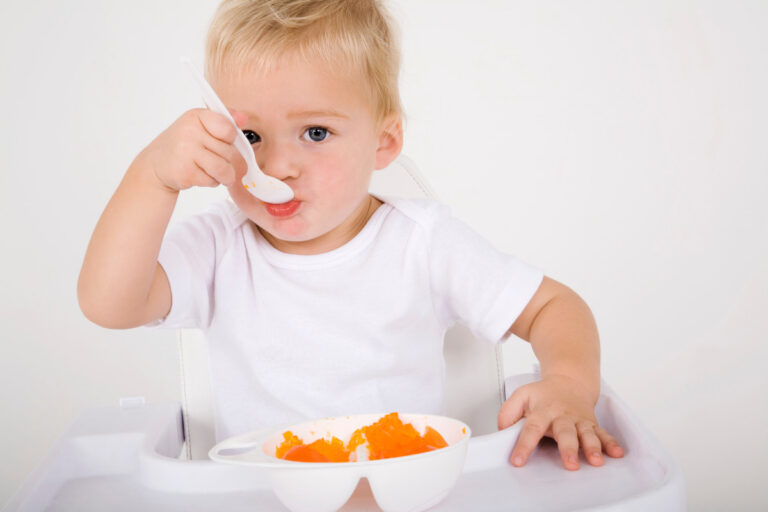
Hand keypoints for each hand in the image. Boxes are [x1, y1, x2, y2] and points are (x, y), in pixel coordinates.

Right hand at [137, 108, 247, 192]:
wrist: (156, 165)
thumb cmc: (183, 145)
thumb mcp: (201, 126)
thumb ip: (224, 121)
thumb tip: (243, 118)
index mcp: (196, 116)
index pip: (229, 129)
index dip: (230, 140)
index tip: (223, 142)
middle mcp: (190, 131)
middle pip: (229, 152)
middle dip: (229, 162)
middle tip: (217, 161)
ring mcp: (186, 152)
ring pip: (224, 169)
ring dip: (225, 176)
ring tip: (217, 174)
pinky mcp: (186, 173)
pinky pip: (212, 181)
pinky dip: (212, 182)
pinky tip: (200, 175)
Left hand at [498, 374, 623, 469]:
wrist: (569, 382)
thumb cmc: (544, 394)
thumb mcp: (521, 396)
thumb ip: (508, 412)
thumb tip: (502, 431)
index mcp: (543, 410)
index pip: (531, 428)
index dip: (524, 445)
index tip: (518, 461)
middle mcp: (563, 416)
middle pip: (565, 432)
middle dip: (568, 448)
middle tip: (570, 463)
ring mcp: (579, 420)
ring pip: (587, 434)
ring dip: (592, 447)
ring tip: (595, 461)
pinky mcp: (591, 424)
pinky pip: (603, 433)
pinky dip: (611, 443)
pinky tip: (616, 454)